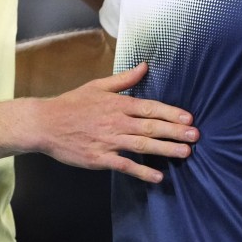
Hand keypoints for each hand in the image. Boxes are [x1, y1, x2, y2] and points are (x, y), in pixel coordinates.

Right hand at [29, 62, 197, 182]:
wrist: (45, 123)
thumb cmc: (72, 103)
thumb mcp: (98, 86)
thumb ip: (124, 79)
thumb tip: (145, 66)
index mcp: (117, 104)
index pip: (149, 108)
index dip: (171, 113)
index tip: (189, 118)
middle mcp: (116, 122)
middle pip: (151, 127)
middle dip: (175, 132)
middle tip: (195, 136)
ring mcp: (108, 141)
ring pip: (142, 145)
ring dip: (165, 149)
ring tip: (185, 153)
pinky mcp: (100, 158)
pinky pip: (124, 165)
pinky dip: (141, 171)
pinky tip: (157, 176)